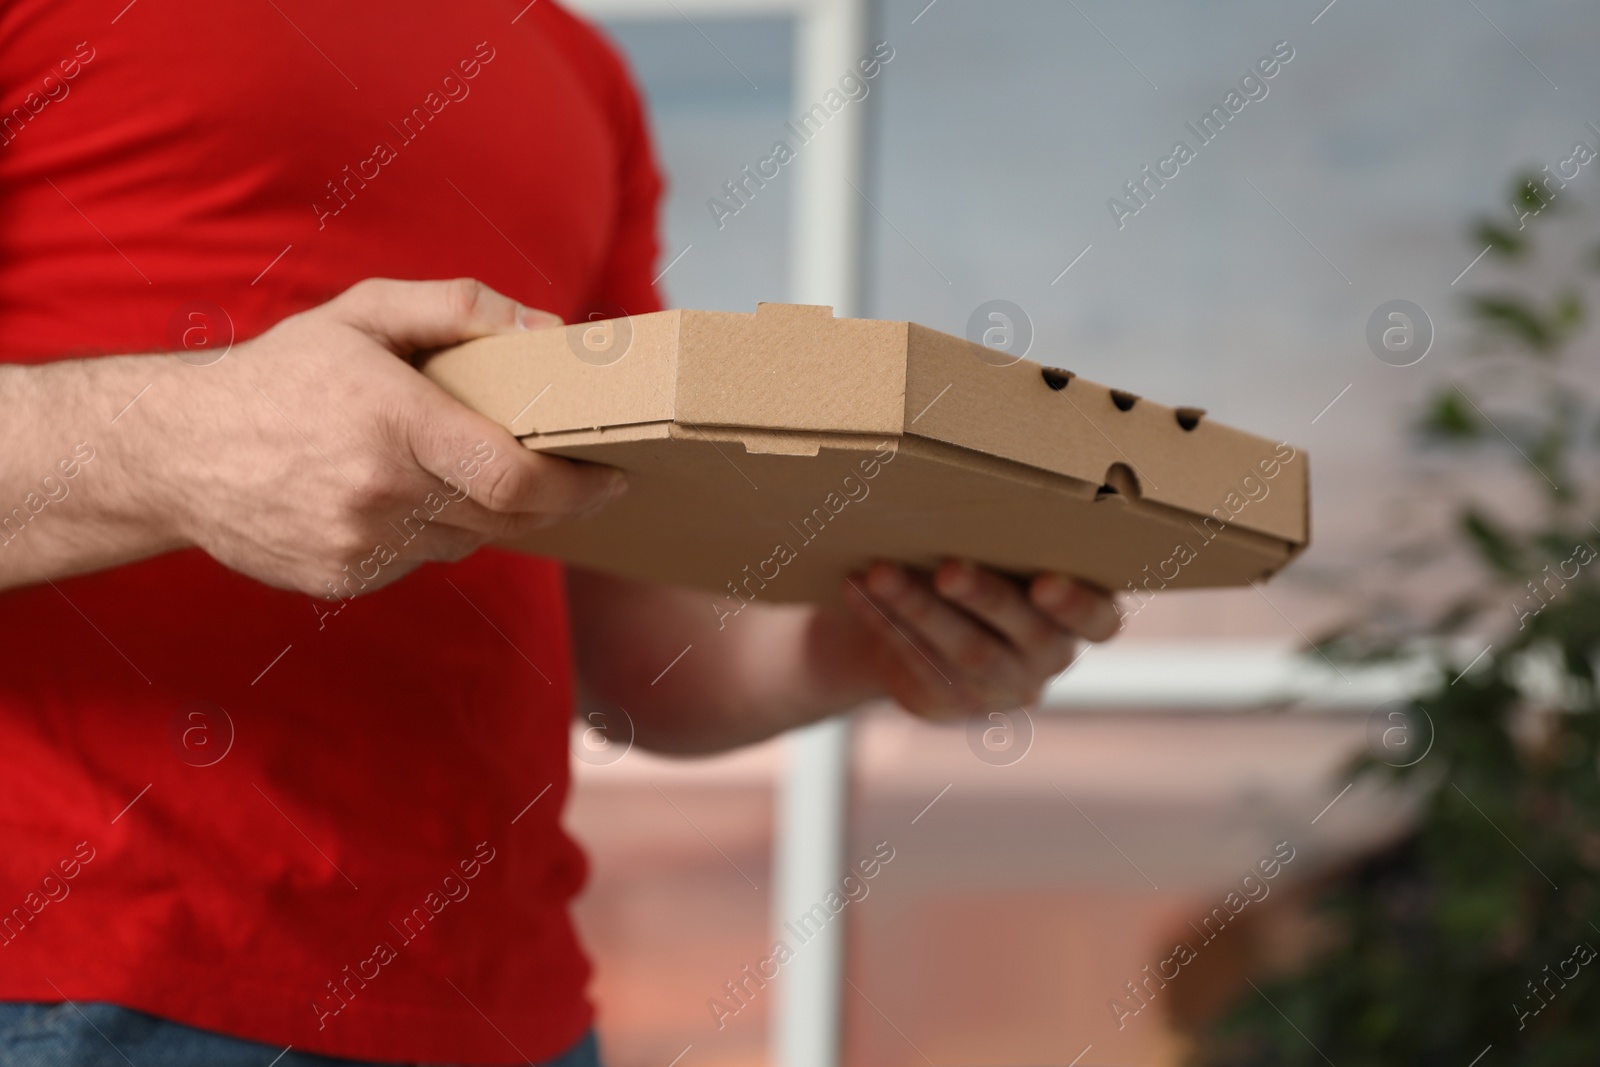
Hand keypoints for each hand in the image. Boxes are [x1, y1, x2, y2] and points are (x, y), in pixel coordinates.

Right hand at [137, 278, 624, 595]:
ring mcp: (360, 545)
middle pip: (507, 517)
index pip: (514, 476)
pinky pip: (423, 561)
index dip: (577, 485)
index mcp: (392, 421)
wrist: (176, 449)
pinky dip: (434, 531)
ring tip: (464, 468)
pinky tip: (402, 495)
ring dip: (486, 511)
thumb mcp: (365, 313)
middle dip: (554, 500)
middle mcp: (379, 493)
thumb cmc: (283, 372)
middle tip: (581, 476)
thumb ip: (460, 309)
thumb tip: (546, 329)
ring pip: (468, 540)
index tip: (614, 474)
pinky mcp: (345, 579)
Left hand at [830, 559, 1120, 719]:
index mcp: (1082, 617)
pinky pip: (916, 661)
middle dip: (984, 598)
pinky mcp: (950, 700)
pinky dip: (883, 621)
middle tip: (949, 570)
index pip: (1100, 621)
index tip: (1047, 583)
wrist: (939, 628)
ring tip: (881, 573)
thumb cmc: (992, 565)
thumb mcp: (1016, 553)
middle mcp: (1048, 656)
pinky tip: (856, 589)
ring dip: (919, 608)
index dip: (1077, 606)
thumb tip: (984, 470)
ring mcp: (1000, 685)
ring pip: (964, 650)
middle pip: (1025, 634)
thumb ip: (1019, 533)